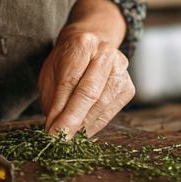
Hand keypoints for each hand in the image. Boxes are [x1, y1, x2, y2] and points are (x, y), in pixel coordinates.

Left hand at [39, 19, 133, 139]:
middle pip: (90, 93)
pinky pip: (111, 111)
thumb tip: (54, 128)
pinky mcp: (128, 86)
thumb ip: (53, 98)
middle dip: (74, 120)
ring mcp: (121, 70)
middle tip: (61, 138)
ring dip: (84, 126)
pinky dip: (95, 124)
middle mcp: (105, 54)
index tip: (51, 131)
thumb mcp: (52, 71)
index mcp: (82, 44)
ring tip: (70, 136)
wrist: (93, 43)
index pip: (70, 81)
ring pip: (102, 104)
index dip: (60, 109)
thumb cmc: (68, 59)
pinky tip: (83, 130)